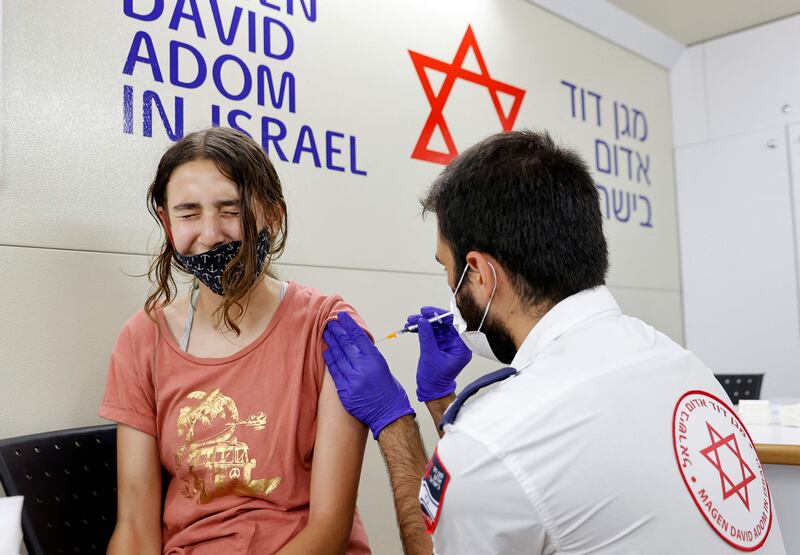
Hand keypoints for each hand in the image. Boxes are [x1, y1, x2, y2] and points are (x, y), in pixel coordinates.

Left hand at [323, 312, 415, 438]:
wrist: (389, 413)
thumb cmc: (389, 391)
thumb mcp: (382, 366)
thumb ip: (369, 355)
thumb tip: (357, 343)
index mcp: (374, 359)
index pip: (358, 336)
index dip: (348, 325)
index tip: (342, 317)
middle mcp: (362, 368)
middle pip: (346, 344)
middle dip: (337, 331)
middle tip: (331, 323)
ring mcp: (352, 380)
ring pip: (338, 356)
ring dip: (331, 344)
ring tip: (327, 334)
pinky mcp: (345, 391)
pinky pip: (335, 372)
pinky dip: (331, 361)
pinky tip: (327, 352)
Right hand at [405, 306, 471, 401]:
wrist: (432, 389)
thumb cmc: (436, 378)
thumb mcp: (430, 355)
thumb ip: (427, 336)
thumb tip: (422, 320)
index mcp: (462, 347)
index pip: (455, 324)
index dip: (441, 315)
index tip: (428, 312)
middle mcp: (457, 343)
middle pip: (445, 323)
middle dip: (429, 318)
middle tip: (417, 315)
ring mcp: (448, 343)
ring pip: (437, 326)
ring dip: (423, 322)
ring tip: (410, 321)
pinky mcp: (440, 344)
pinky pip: (432, 332)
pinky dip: (422, 329)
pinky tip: (412, 327)